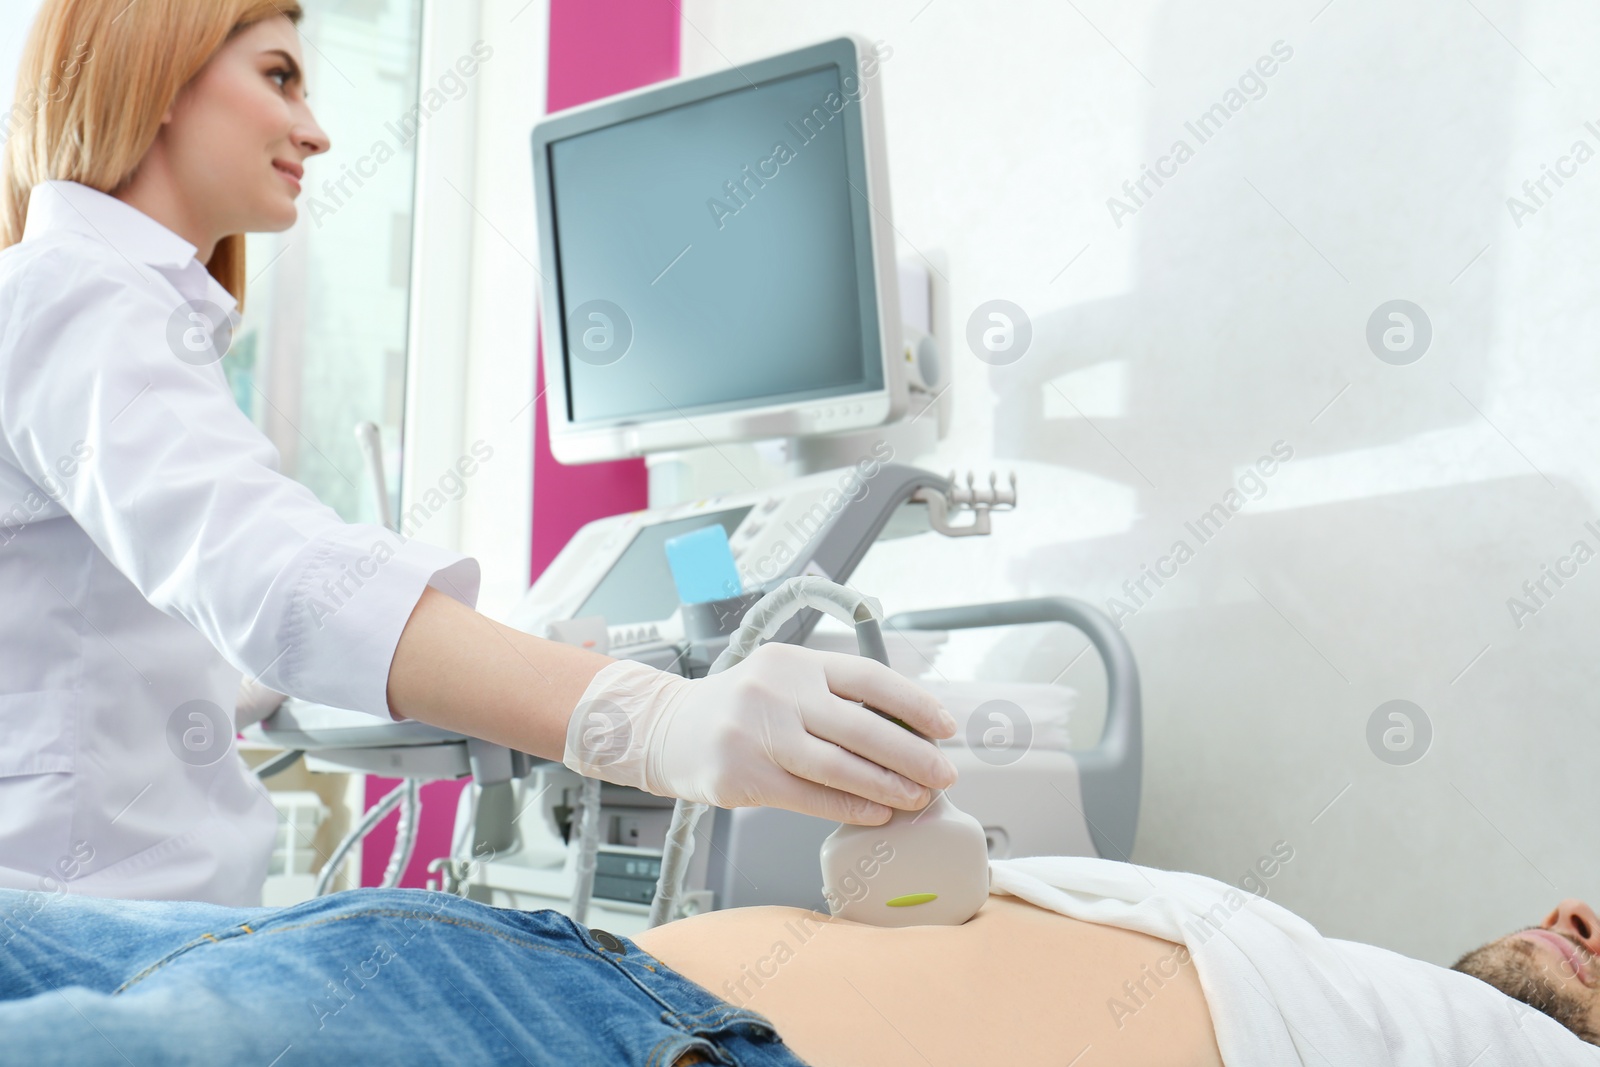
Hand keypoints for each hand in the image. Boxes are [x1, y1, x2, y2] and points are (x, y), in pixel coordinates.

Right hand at [563, 643, 958, 823]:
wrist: (667, 728)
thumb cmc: (739, 708)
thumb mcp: (784, 682)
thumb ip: (835, 698)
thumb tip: (907, 733)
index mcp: (796, 661)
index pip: (869, 677)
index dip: (915, 704)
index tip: (946, 727)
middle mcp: (776, 690)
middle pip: (860, 725)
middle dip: (912, 754)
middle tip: (944, 774)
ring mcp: (755, 732)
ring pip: (838, 765)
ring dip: (887, 786)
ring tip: (916, 798)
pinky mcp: (740, 774)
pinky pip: (808, 796)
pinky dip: (849, 807)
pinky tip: (876, 813)